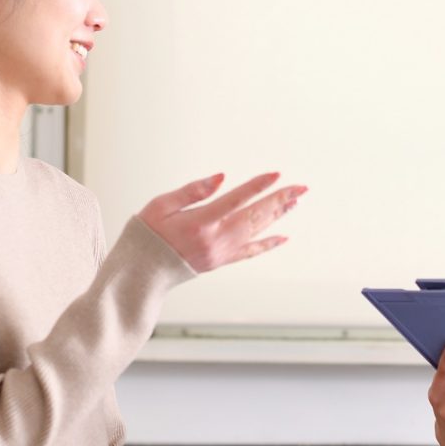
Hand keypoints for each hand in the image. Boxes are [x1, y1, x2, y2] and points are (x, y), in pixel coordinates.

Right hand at [137, 173, 305, 272]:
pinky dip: (268, 244)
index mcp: (199, 222)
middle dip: (279, 200)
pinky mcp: (221, 261)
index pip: (235, 199)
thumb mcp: (161, 204)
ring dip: (277, 215)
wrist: (143, 271)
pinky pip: (250, 252)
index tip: (276, 174)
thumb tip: (221, 178)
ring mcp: (221, 253)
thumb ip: (192, 191)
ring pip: (257, 231)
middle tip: (301, 188)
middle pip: (254, 216)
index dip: (257, 186)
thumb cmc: (148, 233)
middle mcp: (215, 239)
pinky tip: (283, 237)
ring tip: (296, 201)